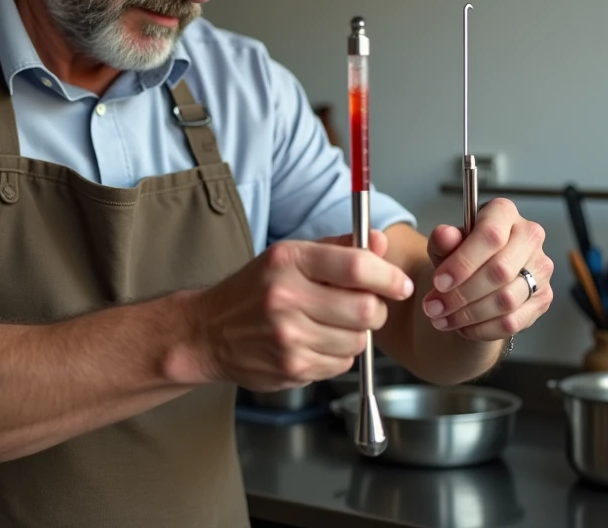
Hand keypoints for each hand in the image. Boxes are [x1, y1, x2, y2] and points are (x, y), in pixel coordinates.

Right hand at [193, 231, 414, 391]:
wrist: (207, 332)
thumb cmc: (253, 290)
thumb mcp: (289, 257)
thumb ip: (340, 249)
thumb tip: (381, 240)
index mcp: (288, 261)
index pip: (356, 267)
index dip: (388, 277)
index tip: (400, 284)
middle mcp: (286, 298)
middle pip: (366, 310)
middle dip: (377, 310)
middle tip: (367, 306)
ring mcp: (289, 337)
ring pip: (358, 341)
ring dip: (356, 335)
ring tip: (331, 325)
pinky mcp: (291, 368)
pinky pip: (340, 365)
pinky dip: (337, 355)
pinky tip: (315, 343)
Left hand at [420, 198, 553, 341]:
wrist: (475, 279)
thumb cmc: (462, 257)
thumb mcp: (444, 247)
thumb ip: (442, 241)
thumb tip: (445, 235)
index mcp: (504, 214)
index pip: (491, 235)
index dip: (463, 262)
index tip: (439, 283)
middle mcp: (529, 237)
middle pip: (499, 271)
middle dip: (461, 294)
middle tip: (433, 307)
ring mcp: (541, 269)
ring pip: (506, 299)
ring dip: (468, 315)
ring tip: (441, 318)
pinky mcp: (542, 298)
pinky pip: (513, 321)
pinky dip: (482, 328)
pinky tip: (462, 327)